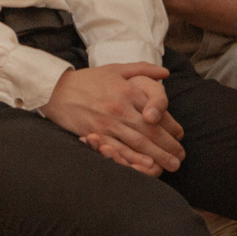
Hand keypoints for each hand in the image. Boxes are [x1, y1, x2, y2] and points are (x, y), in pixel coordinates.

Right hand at [42, 64, 184, 173]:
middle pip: (150, 131)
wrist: (56, 89)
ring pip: (137, 143)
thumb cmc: (88, 80)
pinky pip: (117, 150)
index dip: (171, 126)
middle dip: (168, 146)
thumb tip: (165, 73)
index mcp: (128, 92)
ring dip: (156, 156)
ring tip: (170, 166)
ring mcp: (107, 124)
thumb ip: (143, 70)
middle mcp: (120, 109)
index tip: (180, 136)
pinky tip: (145, 166)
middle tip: (181, 158)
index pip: (156, 112)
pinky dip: (133, 159)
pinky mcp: (94, 135)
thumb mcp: (116, 69)